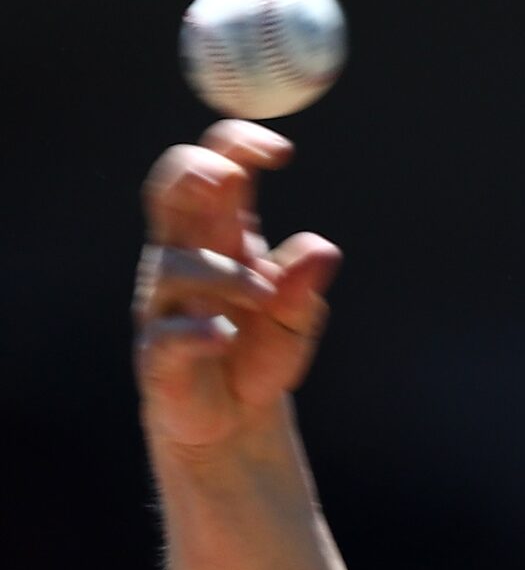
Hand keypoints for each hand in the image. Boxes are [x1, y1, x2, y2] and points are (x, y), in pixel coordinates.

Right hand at [133, 120, 342, 452]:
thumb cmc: (258, 356)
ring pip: (173, 263)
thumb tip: (322, 250)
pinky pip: (168, 332)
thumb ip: (305, 288)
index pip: (218, 170)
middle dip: (193, 171)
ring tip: (265, 298)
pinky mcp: (158, 352)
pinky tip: (223, 337)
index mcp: (221, 237)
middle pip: (170, 191)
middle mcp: (186, 259)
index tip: (282, 153)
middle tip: (228, 177)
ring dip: (224, 274)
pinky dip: (198, 332)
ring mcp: (166, 304)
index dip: (239, 146)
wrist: (236, 423)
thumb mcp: (297, 322)